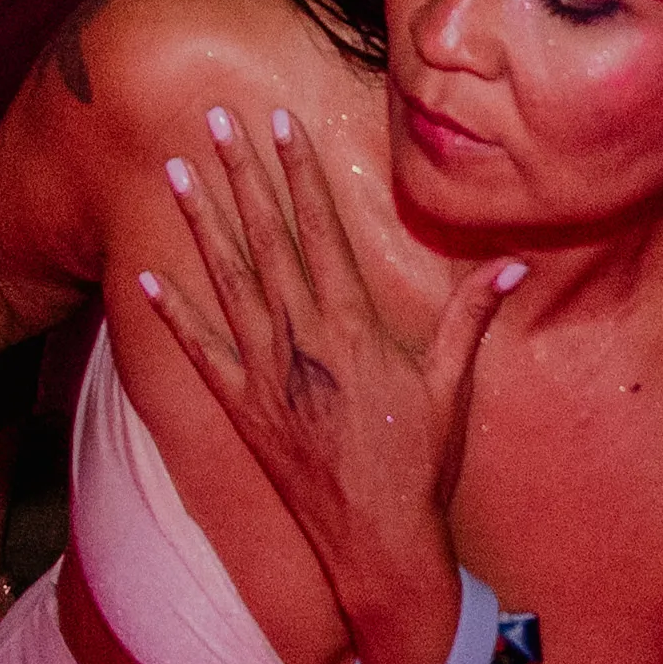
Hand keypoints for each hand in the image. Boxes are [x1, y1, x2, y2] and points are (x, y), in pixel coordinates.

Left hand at [134, 101, 511, 663]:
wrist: (379, 544)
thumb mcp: (453, 385)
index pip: (320, 230)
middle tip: (215, 119)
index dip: (299, 172)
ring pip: (227, 281)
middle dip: (241, 175)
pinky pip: (198, 354)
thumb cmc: (422, 465)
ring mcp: (266, 375)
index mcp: (354, 327)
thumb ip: (475, 317)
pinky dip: (170, 315)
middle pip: (266, 239)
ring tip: (177, 171)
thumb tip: (518, 264)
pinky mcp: (243, 410)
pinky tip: (143, 278)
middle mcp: (303, 341)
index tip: (280, 123)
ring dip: (200, 224)